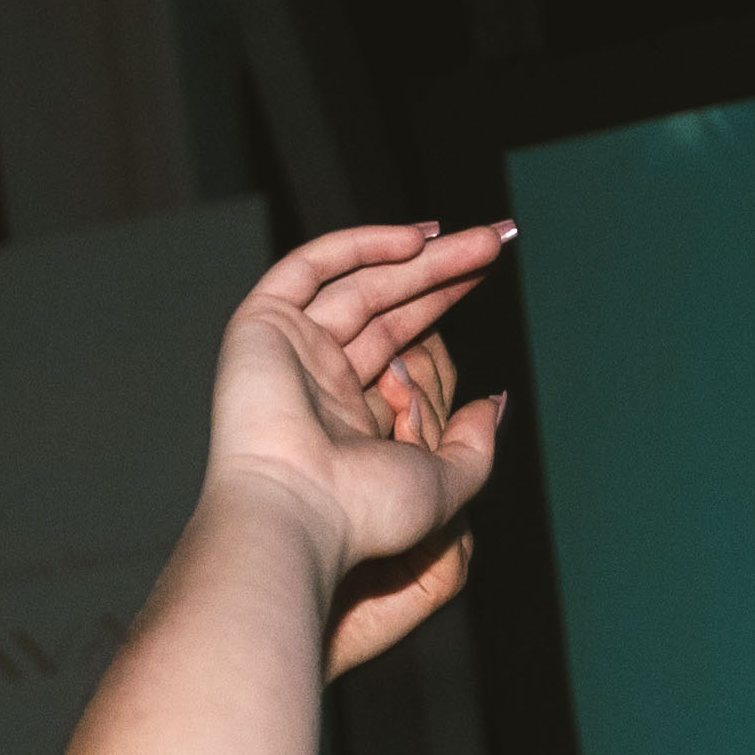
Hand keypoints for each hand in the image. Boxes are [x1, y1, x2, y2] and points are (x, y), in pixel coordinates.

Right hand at [201, 217, 510, 670]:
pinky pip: (308, 269)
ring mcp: (287, 349)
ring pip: (358, 283)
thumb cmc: (364, 514)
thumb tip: (493, 403)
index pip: (402, 342)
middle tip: (494, 241)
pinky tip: (417, 240)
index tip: (488, 274)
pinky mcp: (260, 326)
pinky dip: (358, 246)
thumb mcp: (445, 483)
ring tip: (479, 239)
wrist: (295, 515)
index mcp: (350, 415)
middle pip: (387, 306)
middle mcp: (317, 377)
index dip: (443, 304)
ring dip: (418, 257)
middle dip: (442, 273)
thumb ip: (473, 445)